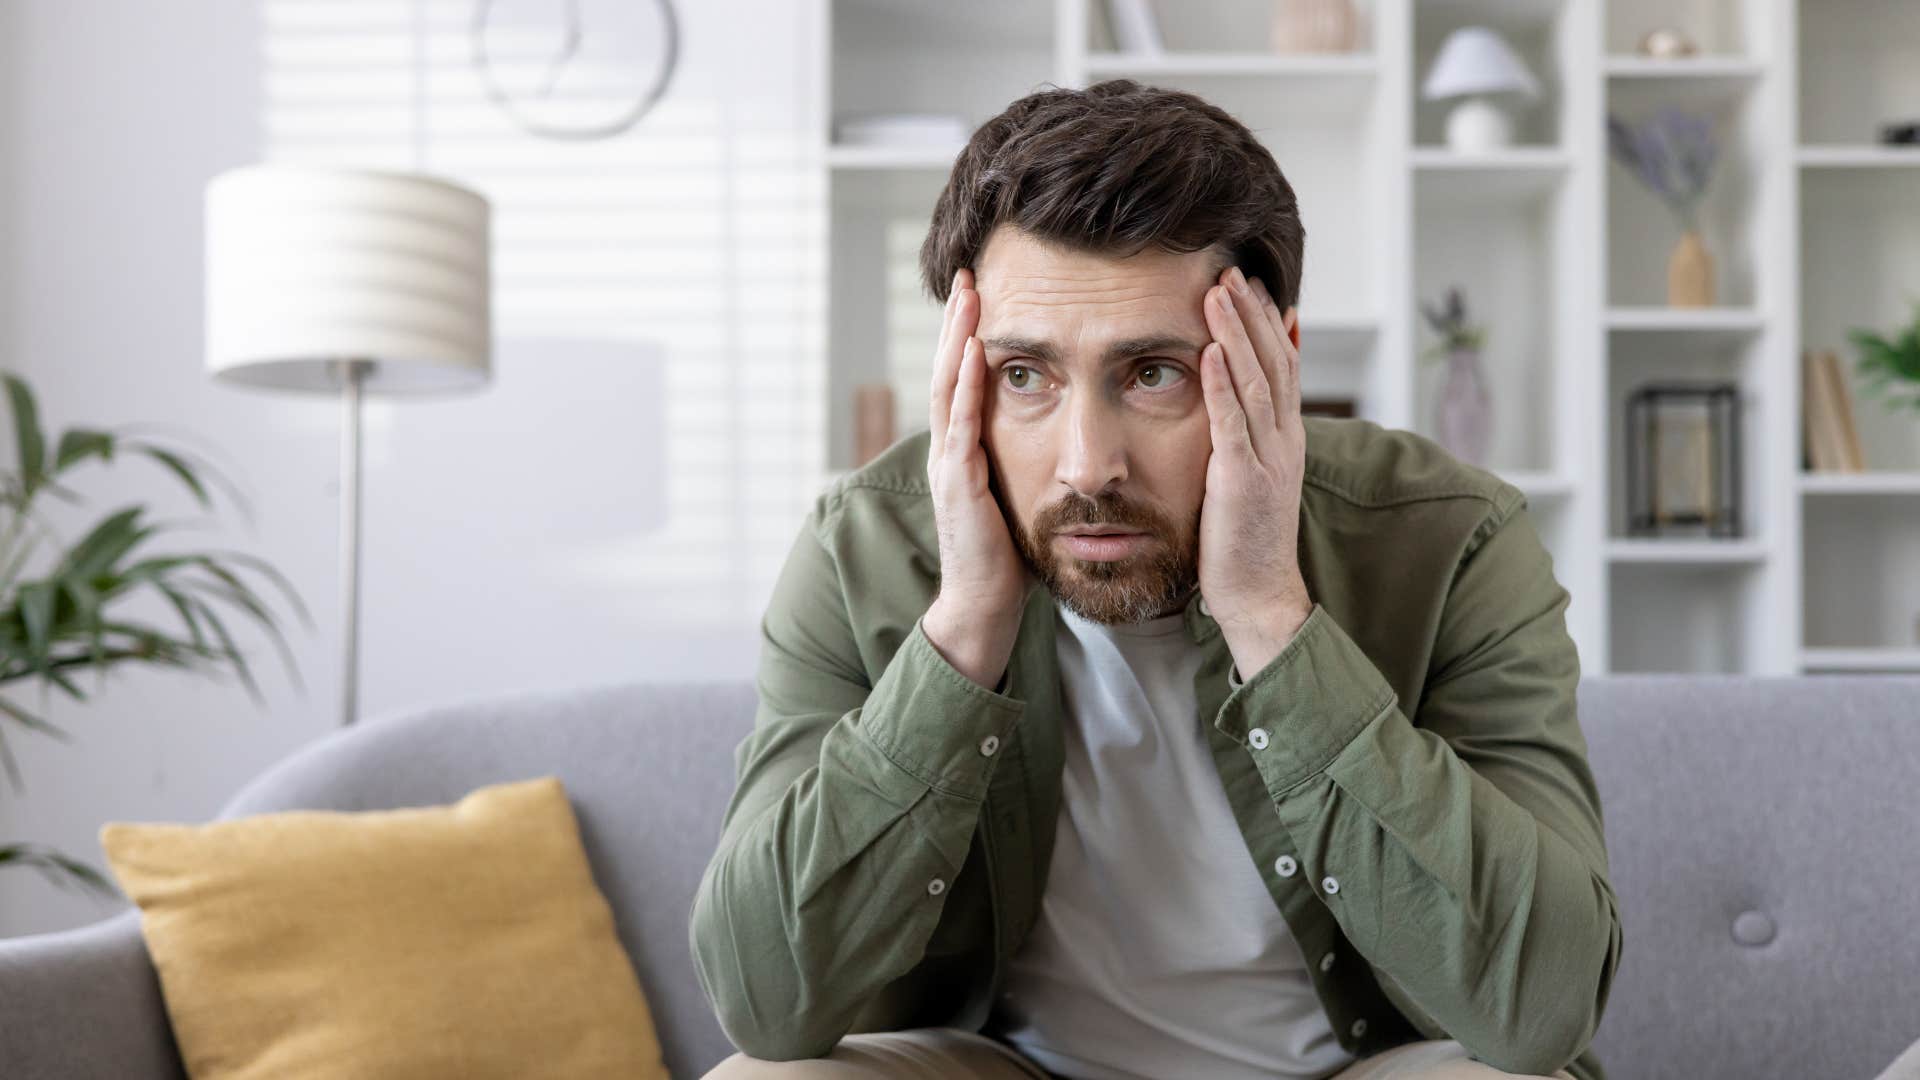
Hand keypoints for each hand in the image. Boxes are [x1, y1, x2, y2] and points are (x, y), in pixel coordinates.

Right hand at [924, 269, 1036, 679]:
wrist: (985, 607)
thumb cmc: (1008, 557)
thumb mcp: (1020, 494)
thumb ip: (1025, 460)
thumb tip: (1058, 432)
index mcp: (964, 451)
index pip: (964, 380)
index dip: (969, 335)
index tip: (983, 293)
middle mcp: (949, 451)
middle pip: (948, 371)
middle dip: (957, 323)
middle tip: (968, 275)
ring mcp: (948, 466)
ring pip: (948, 389)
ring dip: (956, 340)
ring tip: (967, 297)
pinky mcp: (958, 486)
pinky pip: (960, 426)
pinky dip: (965, 387)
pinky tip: (975, 354)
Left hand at [1197, 265, 1313, 671]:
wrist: (1258, 594)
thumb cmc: (1243, 540)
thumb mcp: (1248, 476)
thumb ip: (1245, 436)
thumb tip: (1232, 402)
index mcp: (1286, 438)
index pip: (1283, 365)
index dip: (1267, 322)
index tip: (1250, 283)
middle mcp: (1284, 441)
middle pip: (1274, 360)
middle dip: (1252, 312)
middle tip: (1230, 269)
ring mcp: (1268, 459)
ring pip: (1257, 380)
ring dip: (1237, 332)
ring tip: (1219, 291)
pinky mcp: (1243, 480)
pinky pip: (1234, 423)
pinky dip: (1223, 383)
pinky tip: (1210, 351)